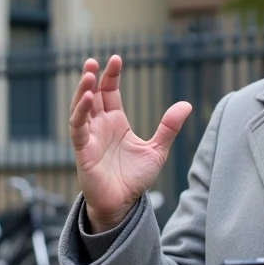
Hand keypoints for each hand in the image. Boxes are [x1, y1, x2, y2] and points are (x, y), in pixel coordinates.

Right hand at [69, 55, 191, 229]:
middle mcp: (100, 126)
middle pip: (91, 95)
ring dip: (81, 91)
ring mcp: (90, 138)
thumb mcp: (156, 150)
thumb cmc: (135, 178)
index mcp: (116, 122)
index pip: (109, 92)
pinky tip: (87, 99)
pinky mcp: (83, 151)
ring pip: (80, 108)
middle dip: (91, 77)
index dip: (111, 75)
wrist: (124, 205)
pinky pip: (78, 128)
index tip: (116, 58)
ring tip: (87, 74)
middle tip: (92, 61)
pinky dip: (80, 113)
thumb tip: (186, 105)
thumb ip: (168, 128)